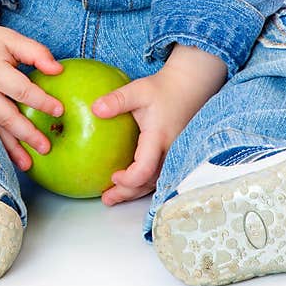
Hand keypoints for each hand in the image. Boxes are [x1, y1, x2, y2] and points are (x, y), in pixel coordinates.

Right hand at [0, 0, 64, 169]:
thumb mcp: (12, 39)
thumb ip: (36, 53)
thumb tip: (58, 70)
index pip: (22, 91)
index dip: (42, 102)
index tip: (60, 110)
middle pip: (7, 117)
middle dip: (27, 135)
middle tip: (46, 148)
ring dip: (10, 150)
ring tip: (28, 166)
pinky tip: (9, 158)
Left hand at [90, 45, 226, 205]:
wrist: (190, 86)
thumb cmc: (163, 88)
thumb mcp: (138, 90)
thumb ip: (117, 100)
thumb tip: (95, 108)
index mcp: (159, 138)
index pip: (145, 169)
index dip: (129, 179)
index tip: (112, 176)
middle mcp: (170, 151)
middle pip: (149, 182)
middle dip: (127, 193)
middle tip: (107, 198)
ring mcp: (175, 154)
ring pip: (156, 182)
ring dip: (135, 191)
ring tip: (115, 197)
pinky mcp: (176, 154)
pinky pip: (161, 174)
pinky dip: (144, 182)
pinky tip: (132, 184)